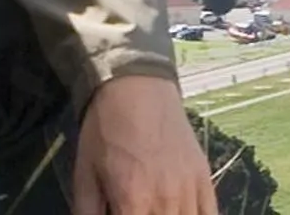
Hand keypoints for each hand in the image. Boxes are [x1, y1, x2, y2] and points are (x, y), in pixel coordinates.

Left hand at [74, 75, 216, 214]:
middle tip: (132, 209)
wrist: (135, 87)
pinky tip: (180, 212)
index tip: (119, 213)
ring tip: (152, 207)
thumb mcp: (84, 174)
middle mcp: (166, 202)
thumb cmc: (104, 129)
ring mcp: (190, 191)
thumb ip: (87, 213)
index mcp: (133, 202)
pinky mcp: (205, 179)